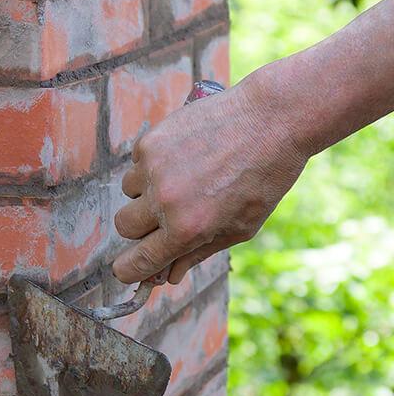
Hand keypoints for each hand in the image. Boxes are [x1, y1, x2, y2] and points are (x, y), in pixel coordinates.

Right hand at [112, 66, 307, 283]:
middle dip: (139, 227)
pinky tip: (185, 154)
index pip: (137, 261)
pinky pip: (137, 162)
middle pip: (123, 226)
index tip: (126, 268)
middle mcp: (165, 201)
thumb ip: (199, 253)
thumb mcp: (241, 227)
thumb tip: (169, 276)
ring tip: (183, 177)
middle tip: (163, 217)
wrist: (272, 118)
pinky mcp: (150, 141)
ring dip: (146, 191)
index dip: (128, 269)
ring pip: (129, 192)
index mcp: (188, 229)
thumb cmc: (264, 177)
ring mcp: (154, 168)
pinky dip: (154, 163)